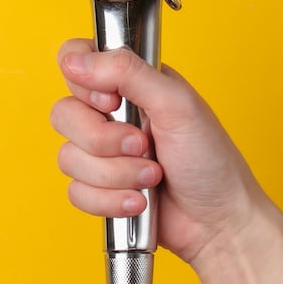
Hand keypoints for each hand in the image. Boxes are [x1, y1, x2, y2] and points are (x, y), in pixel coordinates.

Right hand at [50, 38, 275, 264]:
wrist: (218, 223)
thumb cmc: (211, 160)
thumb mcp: (177, 104)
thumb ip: (128, 72)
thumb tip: (77, 62)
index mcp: (131, 83)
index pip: (75, 61)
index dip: (84, 84)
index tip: (112, 102)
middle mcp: (112, 114)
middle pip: (64, 113)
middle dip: (105, 140)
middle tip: (144, 145)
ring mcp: (103, 153)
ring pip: (68, 158)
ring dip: (116, 174)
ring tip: (152, 177)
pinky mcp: (99, 189)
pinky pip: (76, 192)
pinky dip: (110, 200)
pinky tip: (139, 201)